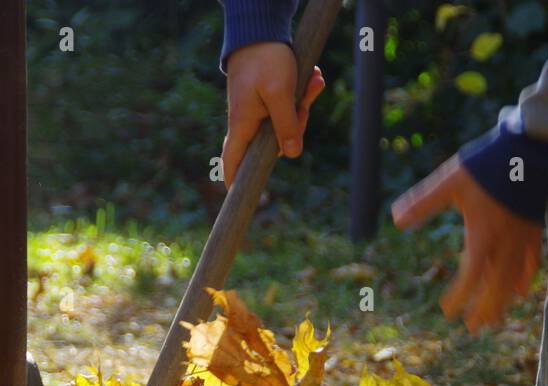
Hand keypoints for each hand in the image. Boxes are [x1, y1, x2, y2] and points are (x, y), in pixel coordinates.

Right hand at [223, 42, 325, 188]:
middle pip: (273, 143)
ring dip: (304, 104)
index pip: (233, 161)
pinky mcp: (268, 98)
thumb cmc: (266, 60)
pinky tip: (313, 78)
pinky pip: (288, 106)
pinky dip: (302, 94)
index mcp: (243, 124)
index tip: (240, 196)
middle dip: (297, 125)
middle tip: (307, 101)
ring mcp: (258, 110)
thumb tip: (293, 154)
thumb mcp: (280, 94)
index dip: (236, 180)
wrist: (261, 28)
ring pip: (286, 122)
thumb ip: (287, 125)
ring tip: (314, 80)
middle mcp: (248, 121)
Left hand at [391, 156, 541, 332]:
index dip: (460, 297)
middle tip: (473, 328)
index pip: (470, 277)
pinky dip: (524, 281)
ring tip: (494, 320)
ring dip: (503, 302)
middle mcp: (505, 245)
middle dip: (484, 309)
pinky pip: (531, 264)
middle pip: (495, 288)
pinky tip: (520, 291)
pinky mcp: (533, 230)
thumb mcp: (450, 182)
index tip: (448, 312)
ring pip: (514, 281)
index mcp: (483, 237)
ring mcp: (522, 240)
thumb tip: (396, 219)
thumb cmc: (488, 165)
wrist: (533, 151)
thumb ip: (424, 202)